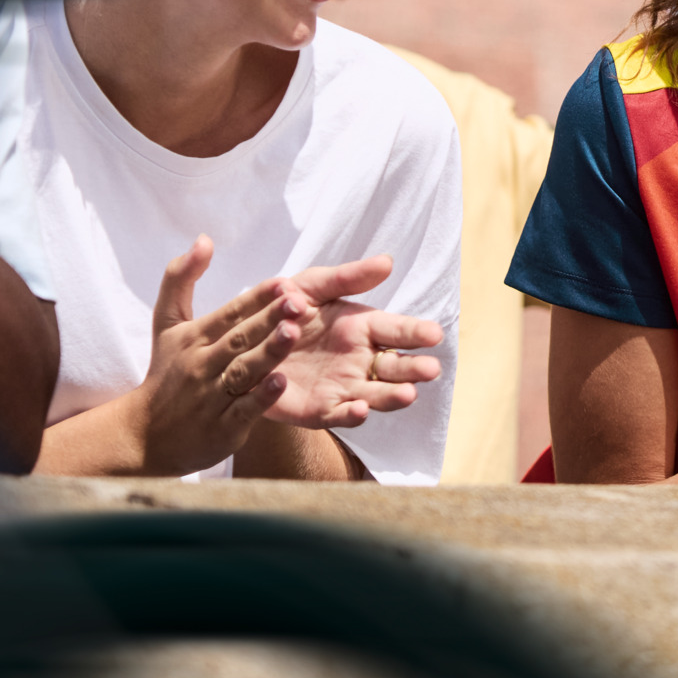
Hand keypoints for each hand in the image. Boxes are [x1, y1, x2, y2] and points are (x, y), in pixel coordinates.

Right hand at [126, 235, 308, 474]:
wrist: (145, 435)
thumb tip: (204, 239)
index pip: (230, 313)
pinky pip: (244, 409)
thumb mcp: (167, 324)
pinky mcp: (223, 427)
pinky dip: (261, 397)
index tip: (283, 282)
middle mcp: (203, 364)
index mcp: (195, 337)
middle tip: (298, 300)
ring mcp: (212, 396)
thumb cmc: (166, 372)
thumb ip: (181, 279)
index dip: (257, 297)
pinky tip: (282, 382)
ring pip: (243, 371)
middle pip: (240, 339)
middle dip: (269, 319)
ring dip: (268, 352)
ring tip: (293, 333)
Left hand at [256, 254, 445, 429]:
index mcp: (363, 328)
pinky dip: (351, 415)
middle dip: (414, 369)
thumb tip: (388, 262)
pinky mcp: (317, 410)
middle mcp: (359, 360)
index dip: (416, 332)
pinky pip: (337, 415)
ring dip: (393, 396)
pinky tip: (360, 410)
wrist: (242, 344)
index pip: (397, 330)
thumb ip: (347, 278)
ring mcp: (342, 387)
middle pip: (395, 367)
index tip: (434, 334)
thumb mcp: (312, 287)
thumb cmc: (282, 310)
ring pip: (375, 395)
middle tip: (430, 370)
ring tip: (409, 394)